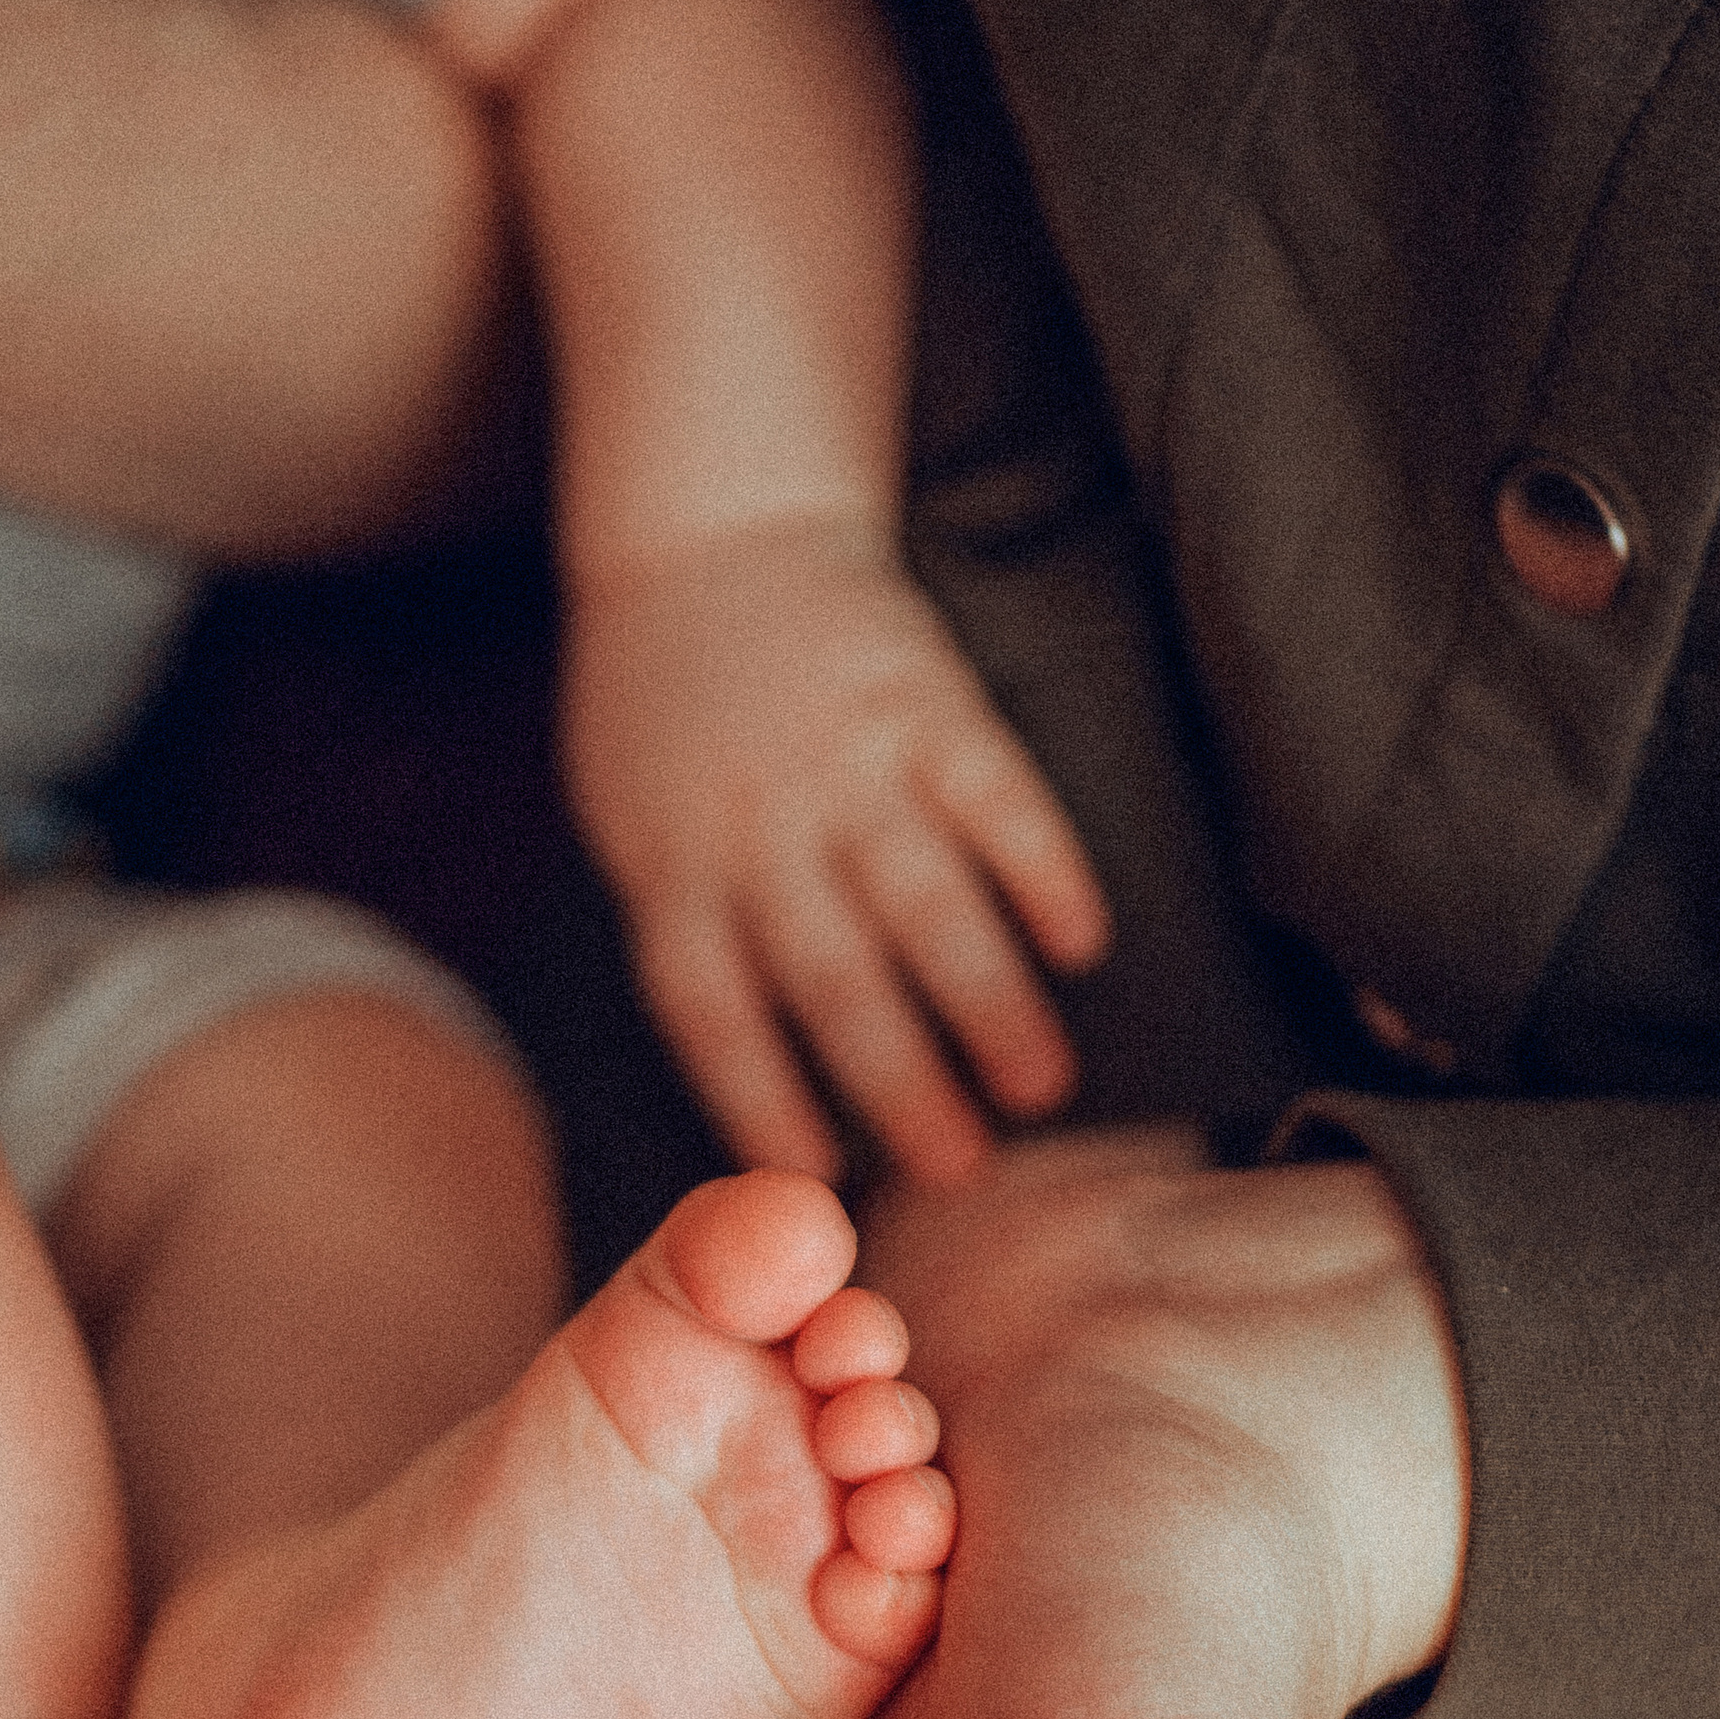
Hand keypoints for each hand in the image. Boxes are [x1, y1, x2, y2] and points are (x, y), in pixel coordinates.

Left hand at [564, 516, 1109, 1187]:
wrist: (709, 539)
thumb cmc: (664, 714)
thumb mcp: (633, 827)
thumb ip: (692, 927)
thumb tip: (756, 1079)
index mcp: (674, 867)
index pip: (711, 1009)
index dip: (762, 1098)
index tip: (816, 1179)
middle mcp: (760, 823)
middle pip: (832, 974)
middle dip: (901, 1080)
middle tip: (965, 1169)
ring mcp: (848, 759)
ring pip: (925, 898)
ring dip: (989, 1001)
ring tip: (1045, 1088)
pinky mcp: (928, 700)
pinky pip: (995, 794)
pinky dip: (1043, 868)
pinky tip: (1086, 941)